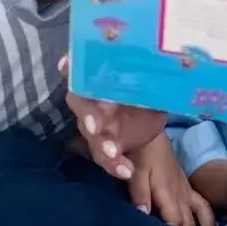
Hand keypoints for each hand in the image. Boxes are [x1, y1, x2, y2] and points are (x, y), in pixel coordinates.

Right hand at [63, 61, 166, 181]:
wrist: (157, 115)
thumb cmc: (149, 87)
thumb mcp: (152, 77)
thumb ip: (148, 71)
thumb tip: (160, 55)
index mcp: (103, 79)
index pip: (82, 69)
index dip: (72, 67)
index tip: (66, 66)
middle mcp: (94, 101)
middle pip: (82, 107)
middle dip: (88, 115)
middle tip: (95, 126)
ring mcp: (98, 126)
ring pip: (92, 137)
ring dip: (102, 145)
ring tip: (114, 153)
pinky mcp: (107, 147)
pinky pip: (106, 158)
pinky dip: (115, 165)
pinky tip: (126, 170)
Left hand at [128, 132, 214, 225]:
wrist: (152, 134)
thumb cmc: (142, 154)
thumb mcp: (137, 173)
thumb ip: (140, 195)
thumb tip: (145, 217)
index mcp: (169, 194)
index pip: (174, 222)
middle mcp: (181, 196)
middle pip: (187, 224)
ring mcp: (187, 191)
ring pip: (198, 216)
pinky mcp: (187, 187)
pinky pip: (202, 205)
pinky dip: (207, 218)